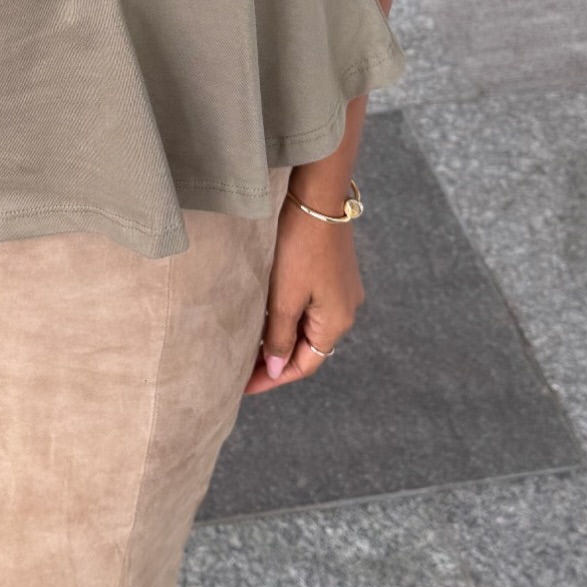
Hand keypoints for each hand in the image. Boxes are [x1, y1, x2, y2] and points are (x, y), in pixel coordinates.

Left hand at [242, 198, 363, 394]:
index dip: (274, 379)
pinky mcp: (333, 274)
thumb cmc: (300, 248)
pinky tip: (266, 318)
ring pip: (308, 328)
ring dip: (282, 339)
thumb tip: (278, 370)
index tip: (243, 387)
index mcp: (336, 322)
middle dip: (277, 361)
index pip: (305, 365)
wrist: (317, 198)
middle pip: (308, 348)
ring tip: (249, 347)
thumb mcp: (284, 298)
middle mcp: (345, 310)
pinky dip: (289, 319)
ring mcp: (341, 291)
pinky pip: (310, 308)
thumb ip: (280, 337)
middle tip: (241, 370)